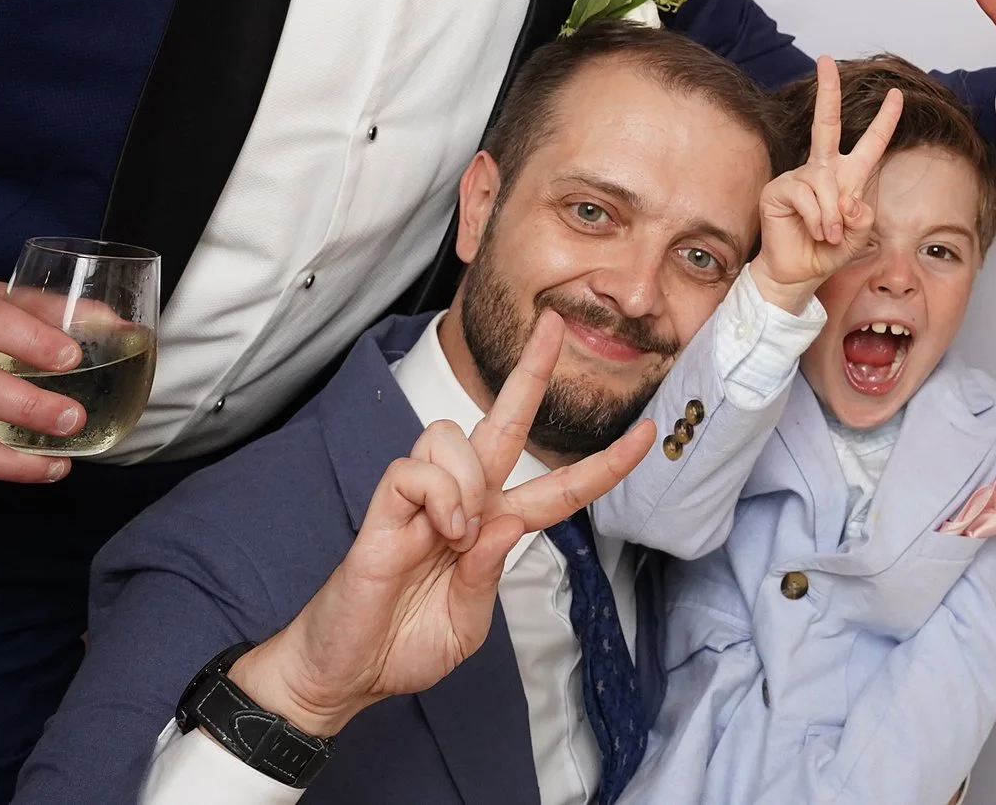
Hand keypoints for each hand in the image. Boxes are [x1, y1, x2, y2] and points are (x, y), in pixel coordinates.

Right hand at [232, 312, 655, 736]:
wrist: (347, 672)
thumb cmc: (404, 646)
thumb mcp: (466, 625)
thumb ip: (488, 576)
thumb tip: (507, 522)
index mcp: (494, 528)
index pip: (559, 488)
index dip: (605, 465)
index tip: (648, 435)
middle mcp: (465, 501)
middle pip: (504, 421)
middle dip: (531, 371)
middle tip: (556, 324)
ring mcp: (424, 498)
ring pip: (458, 434)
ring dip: (469, 481)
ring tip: (453, 535)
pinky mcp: (386, 504)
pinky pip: (420, 466)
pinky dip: (439, 495)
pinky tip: (435, 531)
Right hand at [748, 54, 906, 308]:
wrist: (798, 272)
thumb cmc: (827, 251)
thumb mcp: (857, 236)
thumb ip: (861, 217)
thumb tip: (848, 200)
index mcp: (848, 176)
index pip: (869, 143)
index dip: (884, 120)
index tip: (896, 94)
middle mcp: (823, 170)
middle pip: (824, 122)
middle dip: (827, 90)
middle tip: (825, 59)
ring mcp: (798, 176)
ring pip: (825, 182)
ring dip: (832, 214)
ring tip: (829, 235)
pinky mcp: (779, 189)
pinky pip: (805, 195)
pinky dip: (817, 217)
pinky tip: (815, 231)